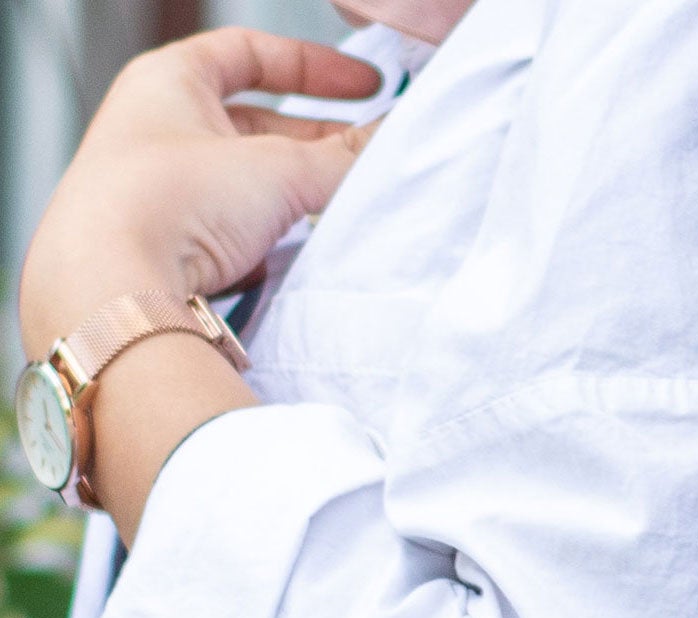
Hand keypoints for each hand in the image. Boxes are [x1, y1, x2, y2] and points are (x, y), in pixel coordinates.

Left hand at [18, 29, 381, 356]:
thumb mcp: (277, 170)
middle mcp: (156, 131)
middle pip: (254, 125)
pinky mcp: (164, 250)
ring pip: (244, 185)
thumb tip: (389, 144)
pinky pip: (229, 236)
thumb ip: (341, 158)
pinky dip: (266, 242)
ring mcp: (158, 193)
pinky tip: (294, 260)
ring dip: (293, 197)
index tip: (367, 84)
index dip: (314, 66)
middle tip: (367, 158)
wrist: (109, 287)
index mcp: (169, 82)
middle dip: (315, 141)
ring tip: (338, 211)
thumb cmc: (169, 201)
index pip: (250, 53)